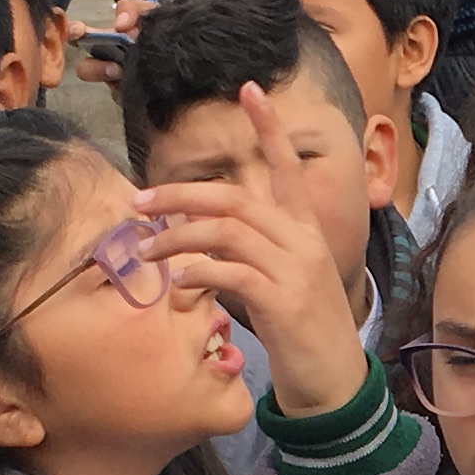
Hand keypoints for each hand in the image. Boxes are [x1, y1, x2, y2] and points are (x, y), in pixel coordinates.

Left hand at [141, 83, 368, 416]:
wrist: (334, 385)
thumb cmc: (302, 335)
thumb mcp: (281, 284)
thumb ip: (249, 255)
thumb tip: (199, 243)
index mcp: (305, 231)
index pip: (287, 167)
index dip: (269, 127)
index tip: (249, 89)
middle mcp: (303, 241)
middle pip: (236, 198)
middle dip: (181, 195)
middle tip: (140, 201)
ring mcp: (295, 269)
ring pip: (226, 231)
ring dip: (176, 237)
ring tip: (144, 251)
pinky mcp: (283, 301)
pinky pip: (230, 273)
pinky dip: (196, 273)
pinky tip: (175, 283)